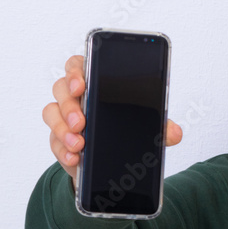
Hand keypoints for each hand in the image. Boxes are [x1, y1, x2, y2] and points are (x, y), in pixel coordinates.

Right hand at [42, 55, 183, 190]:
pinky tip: (75, 157)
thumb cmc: (126, 131)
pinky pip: (53, 141)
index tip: (81, 85)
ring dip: (63, 129)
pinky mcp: (59, 141)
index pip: (77, 66)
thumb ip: (161, 127)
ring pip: (52, 114)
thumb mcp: (147, 127)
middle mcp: (76, 98)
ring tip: (80, 144)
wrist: (113, 162)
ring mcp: (64, 119)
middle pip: (60, 89)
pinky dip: (63, 150)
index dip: (75, 72)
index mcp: (95, 84)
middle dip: (69, 105)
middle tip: (82, 122)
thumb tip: (175, 133)